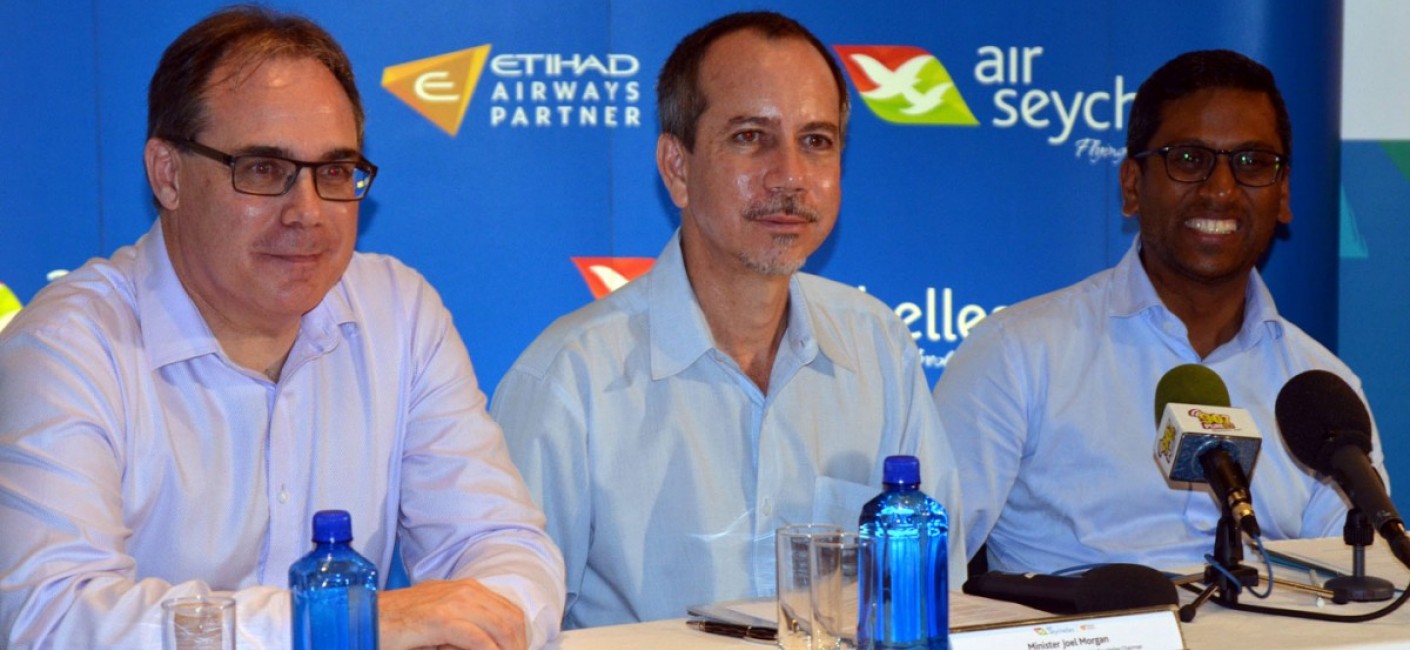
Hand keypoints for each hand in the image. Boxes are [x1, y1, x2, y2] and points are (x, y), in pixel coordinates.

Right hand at [378, 578, 526, 649]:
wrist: (362, 617)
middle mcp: (465, 590)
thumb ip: (464, 630)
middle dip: (518, 646)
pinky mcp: (439, 619)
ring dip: (507, 649)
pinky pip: (477, 639)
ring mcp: (452, 602)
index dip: (519, 638)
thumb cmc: (398, 626)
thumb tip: (490, 645)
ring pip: (500, 628)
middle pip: (510, 620)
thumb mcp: (438, 625)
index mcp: (467, 589)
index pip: (509, 612)